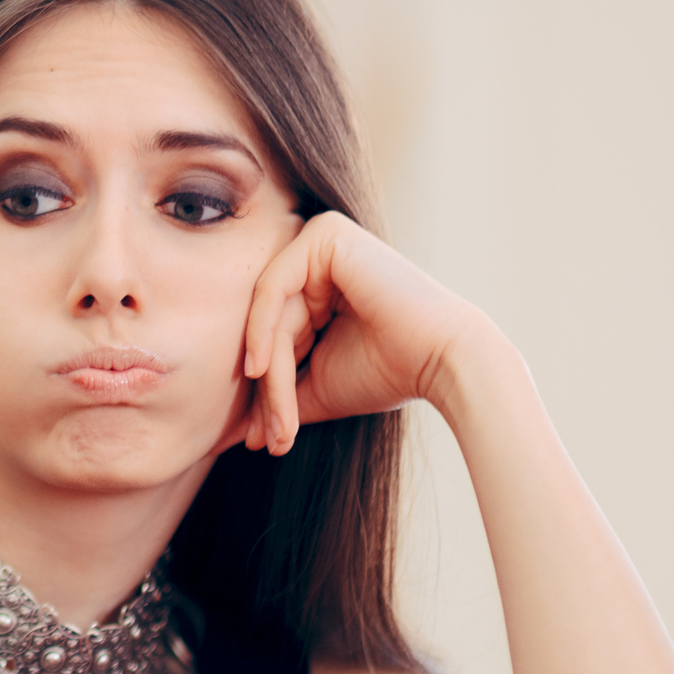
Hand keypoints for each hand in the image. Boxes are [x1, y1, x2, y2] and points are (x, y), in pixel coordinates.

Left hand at [238, 212, 485, 455]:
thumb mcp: (316, 387)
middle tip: (268, 437)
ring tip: (278, 421)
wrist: (444, 364)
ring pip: (268, 314)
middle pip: (268, 325)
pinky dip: (263, 333)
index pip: (272, 334)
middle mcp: (317, 257)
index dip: (264, 387)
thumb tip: (229, 435)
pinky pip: (273, 288)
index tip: (258, 437)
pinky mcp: (326, 235)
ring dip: (270, 374)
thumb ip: (274, 398)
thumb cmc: (388, 374)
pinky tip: (261, 370)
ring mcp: (321, 240)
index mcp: (316, 284)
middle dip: (267, 387)